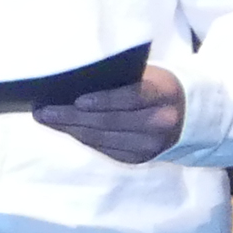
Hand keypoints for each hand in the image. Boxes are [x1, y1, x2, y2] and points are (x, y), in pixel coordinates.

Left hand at [35, 66, 185, 163]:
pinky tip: (67, 130)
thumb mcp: (148, 75)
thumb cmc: (158, 86)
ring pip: (104, 138)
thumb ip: (121, 80)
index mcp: (163, 95)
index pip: (131, 98)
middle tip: (43, 112)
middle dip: (72, 117)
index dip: (103, 100)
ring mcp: (151, 145)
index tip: (77, 100)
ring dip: (71, 129)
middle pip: (110, 122)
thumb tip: (75, 84)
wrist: (189, 113)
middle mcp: (159, 123)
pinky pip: (106, 150)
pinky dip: (84, 139)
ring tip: (47, 120)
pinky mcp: (141, 158)